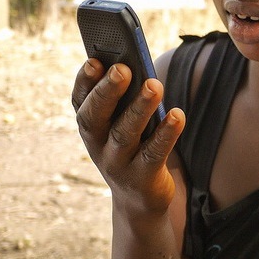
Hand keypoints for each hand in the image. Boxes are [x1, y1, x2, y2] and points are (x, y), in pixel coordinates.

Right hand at [72, 58, 184, 213]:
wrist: (138, 198)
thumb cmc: (132, 146)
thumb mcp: (123, 123)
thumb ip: (125, 99)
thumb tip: (138, 66)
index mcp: (90, 126)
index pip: (80, 101)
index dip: (84, 81)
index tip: (94, 61)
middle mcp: (97, 145)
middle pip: (96, 116)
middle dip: (108, 91)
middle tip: (122, 68)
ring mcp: (117, 164)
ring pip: (125, 134)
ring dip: (140, 108)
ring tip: (154, 85)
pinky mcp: (142, 178)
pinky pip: (154, 154)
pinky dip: (165, 134)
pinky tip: (177, 115)